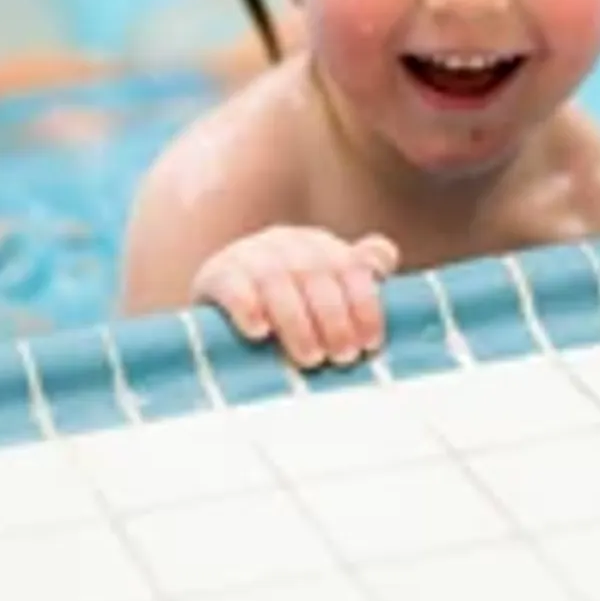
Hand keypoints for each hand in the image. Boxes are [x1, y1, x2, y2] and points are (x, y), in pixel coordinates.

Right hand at [192, 226, 397, 368]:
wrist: (220, 316)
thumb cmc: (287, 311)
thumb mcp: (324, 294)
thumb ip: (357, 276)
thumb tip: (384, 259)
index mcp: (319, 245)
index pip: (349, 266)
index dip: (364, 304)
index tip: (370, 343)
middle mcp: (286, 242)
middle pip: (315, 273)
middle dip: (333, 318)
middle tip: (343, 357)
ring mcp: (248, 254)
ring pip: (276, 280)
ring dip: (297, 321)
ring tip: (311, 358)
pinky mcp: (215, 274)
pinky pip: (231, 284)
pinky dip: (246, 307)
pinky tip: (259, 331)